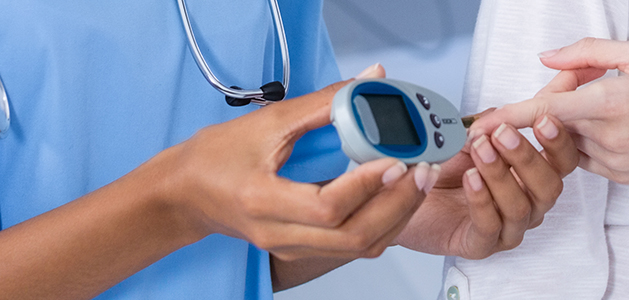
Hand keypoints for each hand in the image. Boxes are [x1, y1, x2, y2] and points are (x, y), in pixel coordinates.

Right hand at [147, 64, 436, 259]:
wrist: (185, 195)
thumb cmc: (215, 158)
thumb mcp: (266, 121)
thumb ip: (324, 103)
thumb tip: (370, 82)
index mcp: (262, 202)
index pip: (326, 208)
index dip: (365, 185)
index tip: (394, 158)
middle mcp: (280, 234)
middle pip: (354, 236)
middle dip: (398, 203)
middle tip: (421, 168)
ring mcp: (293, 248)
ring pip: (360, 246)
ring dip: (398, 213)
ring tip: (418, 178)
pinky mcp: (304, 250)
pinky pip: (355, 245)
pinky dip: (385, 221)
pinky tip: (398, 194)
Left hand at [395, 114, 578, 258]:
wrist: (403, 192)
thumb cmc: (444, 165)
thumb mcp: (476, 131)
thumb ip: (507, 113)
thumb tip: (549, 79)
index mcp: (534, 176)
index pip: (563, 161)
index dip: (559, 141)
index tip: (544, 117)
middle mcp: (528, 203)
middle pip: (549, 186)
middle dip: (527, 156)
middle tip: (503, 133)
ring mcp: (507, 227)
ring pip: (520, 206)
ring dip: (500, 174)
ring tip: (480, 149)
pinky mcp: (480, 245)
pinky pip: (490, 226)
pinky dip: (481, 200)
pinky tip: (470, 178)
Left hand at [469, 38, 628, 183]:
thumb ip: (587, 53)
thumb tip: (547, 57)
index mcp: (609, 103)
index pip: (542, 112)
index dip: (507, 117)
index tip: (479, 124)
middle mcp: (607, 138)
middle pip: (555, 120)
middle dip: (557, 95)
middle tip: (583, 72)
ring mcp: (614, 161)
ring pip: (571, 138)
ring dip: (573, 118)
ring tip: (609, 95)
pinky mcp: (623, 176)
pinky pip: (588, 155)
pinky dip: (589, 136)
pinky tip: (618, 119)